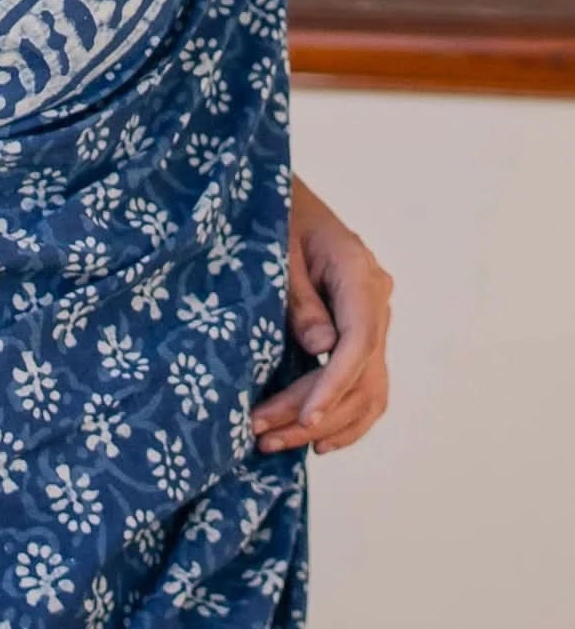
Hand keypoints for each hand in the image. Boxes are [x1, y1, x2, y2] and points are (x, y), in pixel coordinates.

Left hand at [251, 175, 392, 457]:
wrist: (285, 200)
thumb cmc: (276, 217)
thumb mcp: (277, 250)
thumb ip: (299, 298)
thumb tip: (322, 349)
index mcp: (358, 273)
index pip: (359, 342)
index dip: (334, 385)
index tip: (307, 418)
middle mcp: (376, 299)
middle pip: (362, 375)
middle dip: (316, 413)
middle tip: (266, 435)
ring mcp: (374, 318)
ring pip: (370, 390)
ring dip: (327, 424)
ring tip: (277, 443)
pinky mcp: (363, 333)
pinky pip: (366, 385)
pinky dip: (346, 416)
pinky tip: (315, 438)